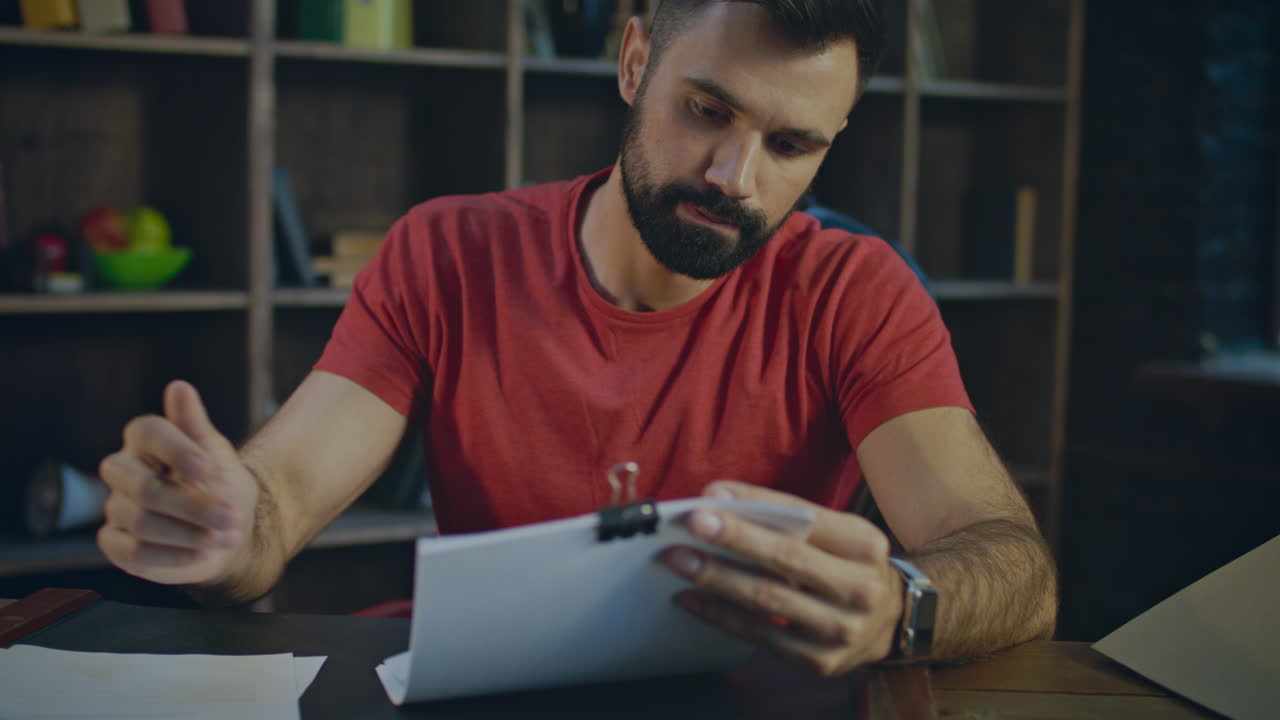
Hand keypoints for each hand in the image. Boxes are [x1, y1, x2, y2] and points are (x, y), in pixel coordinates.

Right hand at [97, 380, 259, 587]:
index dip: (177, 450)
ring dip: (190, 532)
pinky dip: (173, 555)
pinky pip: (133, 552)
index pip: (147, 432)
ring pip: (141, 522)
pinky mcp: (114, 543)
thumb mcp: (216, 453)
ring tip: (229, 536)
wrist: (228, 529)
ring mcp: (115, 508)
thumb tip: (178, 387)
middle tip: (231, 516)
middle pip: (144, 487)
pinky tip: (204, 554)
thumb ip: (194, 424)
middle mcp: (122, 471)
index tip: (210, 469)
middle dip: (192, 505)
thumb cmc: (220, 484)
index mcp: (144, 440)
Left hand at [663, 481, 904, 676]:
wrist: (890, 621)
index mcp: (864, 545)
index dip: (758, 504)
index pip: (805, 518)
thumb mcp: (837, 533)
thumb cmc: (848, 566)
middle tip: (692, 524)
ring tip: (680, 560)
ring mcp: (841, 630)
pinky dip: (721, 615)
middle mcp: (859, 588)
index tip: (713, 496)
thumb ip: (787, 515)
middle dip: (735, 539)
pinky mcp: (820, 661)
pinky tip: (692, 599)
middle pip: (787, 559)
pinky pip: (760, 636)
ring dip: (718, 578)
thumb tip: (719, 497)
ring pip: (769, 601)